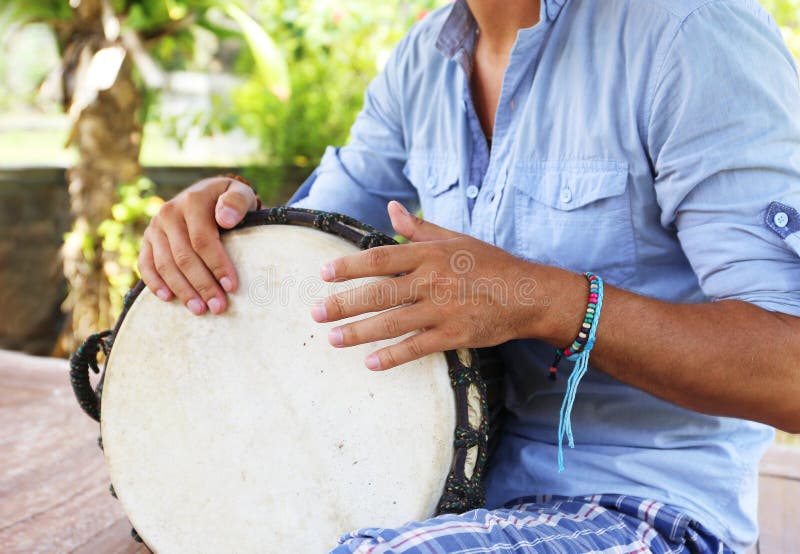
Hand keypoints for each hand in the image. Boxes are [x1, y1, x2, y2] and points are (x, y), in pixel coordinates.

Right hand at [138, 176, 259, 314]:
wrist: (206, 194)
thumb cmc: (229, 201)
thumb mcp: (240, 194)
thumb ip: (238, 202)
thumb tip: (225, 219)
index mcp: (193, 201)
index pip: (203, 239)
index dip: (217, 264)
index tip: (231, 286)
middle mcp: (169, 213)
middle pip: (184, 256)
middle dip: (202, 285)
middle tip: (218, 307)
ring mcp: (155, 227)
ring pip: (165, 265)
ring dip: (182, 290)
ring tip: (200, 310)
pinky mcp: (147, 239)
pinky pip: (145, 265)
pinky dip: (154, 283)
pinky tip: (169, 299)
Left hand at [311, 201, 551, 369]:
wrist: (528, 293)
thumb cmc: (490, 263)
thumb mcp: (455, 238)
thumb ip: (418, 229)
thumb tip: (391, 209)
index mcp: (430, 254)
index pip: (381, 258)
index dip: (350, 266)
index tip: (324, 274)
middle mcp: (432, 280)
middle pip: (379, 293)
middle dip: (344, 304)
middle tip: (316, 314)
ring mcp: (443, 310)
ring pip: (392, 323)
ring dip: (359, 332)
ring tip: (333, 339)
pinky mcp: (455, 335)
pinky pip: (417, 347)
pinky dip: (393, 356)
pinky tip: (370, 362)